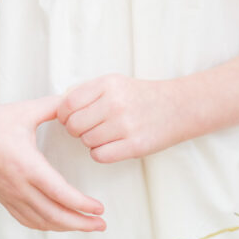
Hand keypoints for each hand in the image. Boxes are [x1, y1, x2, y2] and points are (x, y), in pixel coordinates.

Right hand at [0, 95, 105, 232]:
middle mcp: (19, 185)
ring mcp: (10, 195)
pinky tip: (58, 224)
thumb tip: (74, 101)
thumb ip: (53, 106)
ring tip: (85, 226)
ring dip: (65, 227)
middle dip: (81, 223)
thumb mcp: (27, 109)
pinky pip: (27, 220)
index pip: (60, 193)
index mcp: (27, 164)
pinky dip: (46, 225)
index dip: (82, 204)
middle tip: (101, 224)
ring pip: (41, 221)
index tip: (99, 208)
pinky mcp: (4, 198)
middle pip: (54, 215)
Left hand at [57, 74, 181, 162]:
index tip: (70, 118)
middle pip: (74, 125)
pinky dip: (100, 153)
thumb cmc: (140, 95)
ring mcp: (125, 125)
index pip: (68, 103)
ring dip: (90, 142)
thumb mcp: (114, 82)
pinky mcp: (135, 146)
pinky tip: (111, 145)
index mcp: (107, 84)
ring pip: (86, 142)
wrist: (178, 106)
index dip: (64, 115)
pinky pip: (100, 156)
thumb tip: (60, 107)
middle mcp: (115, 102)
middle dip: (75, 130)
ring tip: (104, 134)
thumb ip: (88, 92)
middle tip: (87, 128)